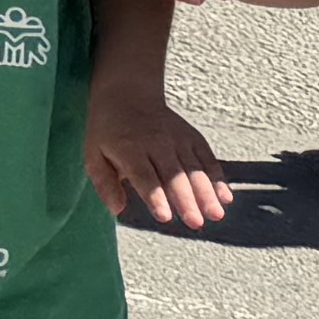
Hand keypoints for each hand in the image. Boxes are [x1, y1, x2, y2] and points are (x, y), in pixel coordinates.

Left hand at [85, 81, 233, 232]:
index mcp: (129, 148)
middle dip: (186, 201)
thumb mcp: (94, 153)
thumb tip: (117, 209)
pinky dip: (217, 178)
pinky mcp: (193, 137)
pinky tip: (225, 198)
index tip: (165, 217)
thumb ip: (104, 183)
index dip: (155, 197)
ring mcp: (178, 139)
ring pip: (194, 170)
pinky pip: (207, 159)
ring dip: (206, 194)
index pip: (144, 176)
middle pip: (173, 176)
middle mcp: (157, 143)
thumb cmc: (108, 132)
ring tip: (215, 216)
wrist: (128, 94)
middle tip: (195, 224)